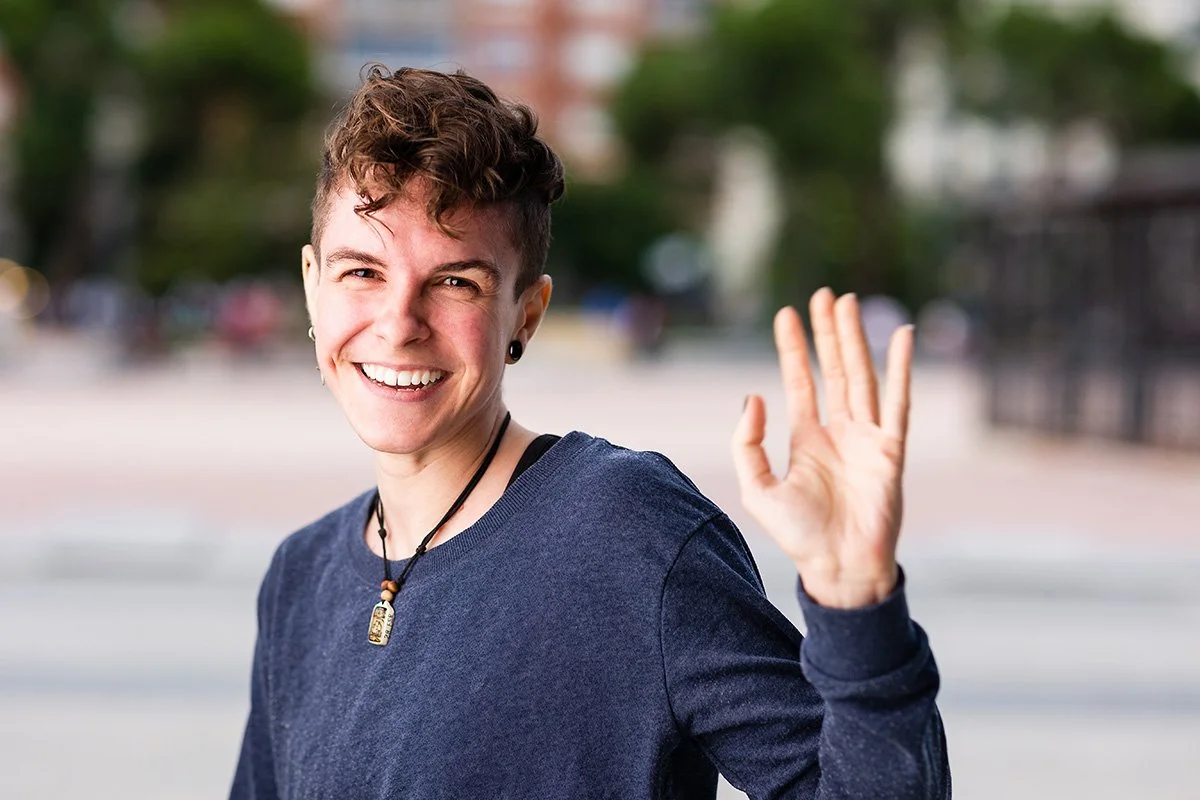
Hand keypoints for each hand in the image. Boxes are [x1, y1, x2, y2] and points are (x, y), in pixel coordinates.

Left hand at [732, 288, 912, 608]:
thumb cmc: (799, 536)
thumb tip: (753, 397)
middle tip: (823, 295)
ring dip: (855, 339)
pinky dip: (901, 368)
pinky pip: (898, 401)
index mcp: (807, 440)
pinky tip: (901, 336)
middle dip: (827, 333)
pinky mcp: (892, 450)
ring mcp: (868, 438)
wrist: (838, 568)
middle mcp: (839, 433)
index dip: (793, 349)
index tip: (786, 314)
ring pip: (861, 376)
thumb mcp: (757, 489)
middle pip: (833, 370)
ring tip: (847, 302)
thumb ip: (747, 444)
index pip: (800, 383)